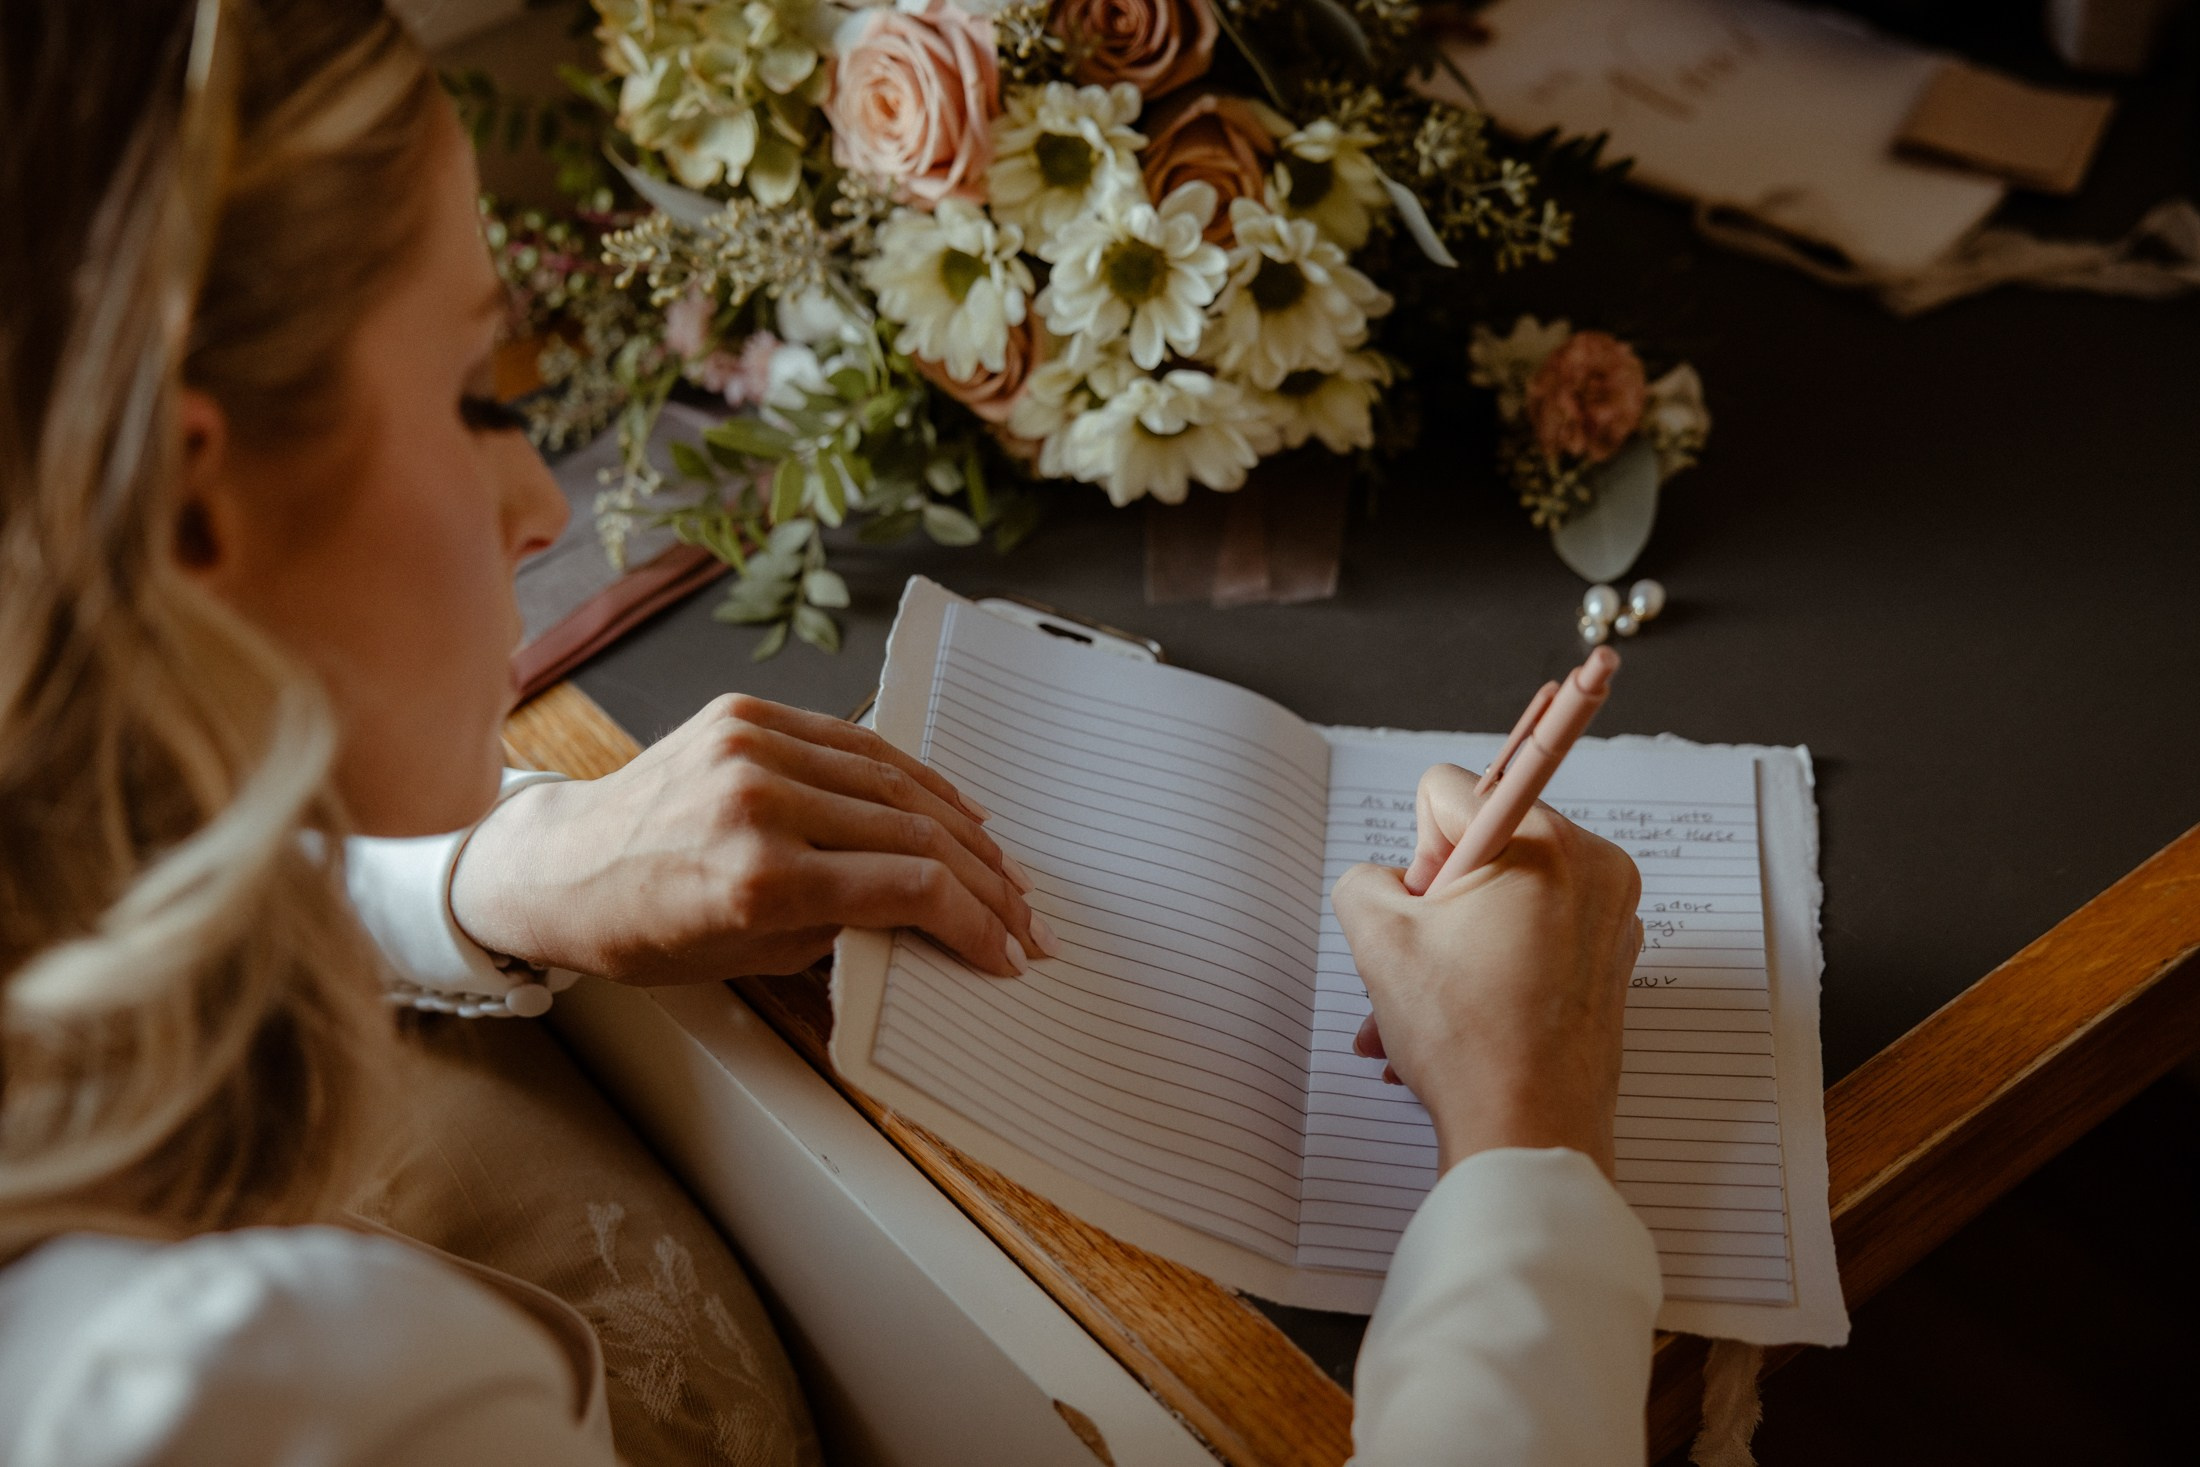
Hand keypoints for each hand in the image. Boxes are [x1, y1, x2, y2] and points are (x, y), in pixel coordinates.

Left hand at [449, 694, 1055, 983]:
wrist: (557, 863)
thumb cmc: (637, 927)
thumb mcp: (747, 958)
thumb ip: (840, 931)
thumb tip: (921, 917)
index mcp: (760, 879)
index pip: (910, 889)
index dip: (976, 924)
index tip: (1006, 953)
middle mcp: (762, 803)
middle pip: (917, 833)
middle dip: (985, 883)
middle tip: (1025, 916)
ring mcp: (755, 748)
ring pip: (896, 780)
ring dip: (963, 827)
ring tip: (1002, 864)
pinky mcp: (747, 715)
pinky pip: (853, 743)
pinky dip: (910, 775)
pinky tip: (949, 805)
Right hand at [1330, 764, 1640, 1176]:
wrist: (1530, 1134)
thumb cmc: (1465, 1038)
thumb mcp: (1378, 938)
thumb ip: (1363, 880)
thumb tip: (1387, 883)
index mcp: (1545, 842)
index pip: (1448, 792)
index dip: (1415, 852)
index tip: (1423, 911)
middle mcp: (1594, 867)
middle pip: (1481, 847)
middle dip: (1435, 905)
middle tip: (1422, 964)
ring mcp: (1610, 919)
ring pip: (1502, 900)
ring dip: (1450, 948)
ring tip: (1418, 1013)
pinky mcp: (1610, 963)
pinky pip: (1533, 937)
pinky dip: (1489, 969)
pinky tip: (1454, 1024)